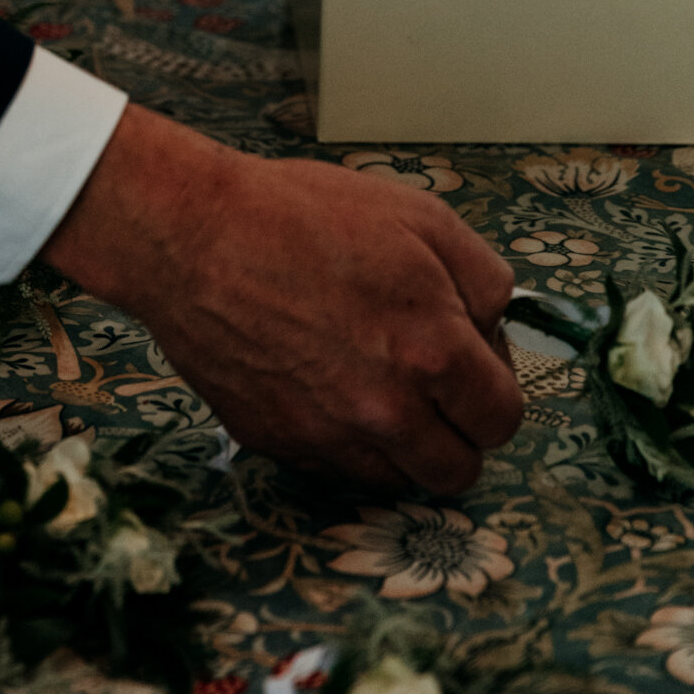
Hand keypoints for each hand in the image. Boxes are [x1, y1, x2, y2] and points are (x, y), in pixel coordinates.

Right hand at [44, 106, 522, 492]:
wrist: (191, 233)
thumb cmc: (301, 213)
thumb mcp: (418, 215)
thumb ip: (483, 278)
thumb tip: (495, 326)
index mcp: (432, 353)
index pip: (502, 419)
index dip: (491, 388)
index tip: (469, 364)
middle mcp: (386, 412)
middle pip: (457, 471)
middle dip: (454, 430)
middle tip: (427, 382)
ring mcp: (326, 436)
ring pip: (396, 480)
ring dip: (398, 443)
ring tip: (370, 380)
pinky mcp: (275, 442)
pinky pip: (330, 465)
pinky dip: (338, 437)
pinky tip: (317, 378)